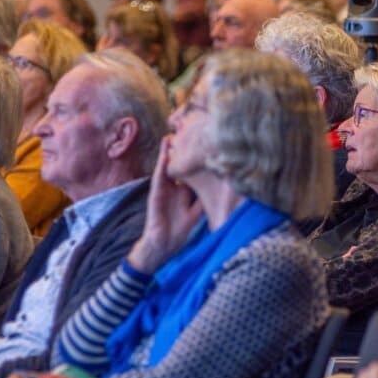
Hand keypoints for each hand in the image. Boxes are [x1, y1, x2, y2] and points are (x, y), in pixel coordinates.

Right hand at [128, 136, 203, 273]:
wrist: (163, 245)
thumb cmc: (179, 230)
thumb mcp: (196, 213)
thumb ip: (204, 202)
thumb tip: (221, 194)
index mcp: (183, 191)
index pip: (190, 172)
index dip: (196, 159)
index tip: (203, 144)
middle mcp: (173, 188)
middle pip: (178, 166)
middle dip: (181, 151)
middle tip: (186, 132)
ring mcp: (163, 190)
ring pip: (166, 167)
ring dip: (168, 153)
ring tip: (171, 136)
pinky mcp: (155, 195)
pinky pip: (159, 178)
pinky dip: (161, 166)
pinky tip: (165, 155)